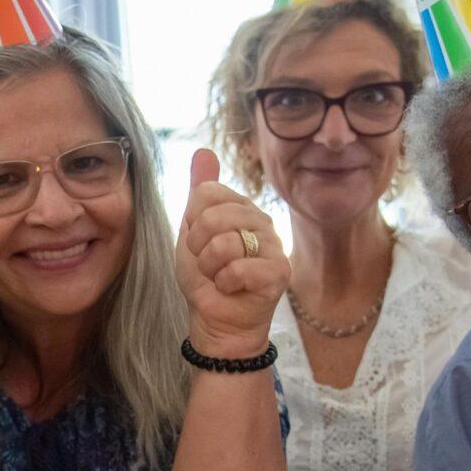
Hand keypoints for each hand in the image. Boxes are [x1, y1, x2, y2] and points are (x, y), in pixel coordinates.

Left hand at [174, 148, 286, 356]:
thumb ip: (199, 192)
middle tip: (207, 263)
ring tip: (219, 276)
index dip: (191, 222)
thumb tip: (203, 151)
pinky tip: (231, 288)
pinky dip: (224, 283)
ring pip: (224, 243)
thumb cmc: (206, 278)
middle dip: (198, 246)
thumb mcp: (192, 231)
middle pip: (213, 215)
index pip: (206, 192)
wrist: (216, 320)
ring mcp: (273, 245)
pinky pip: (238, 268)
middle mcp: (261, 220)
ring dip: (210, 267)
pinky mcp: (279, 272)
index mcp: (240, 207)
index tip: (198, 242)